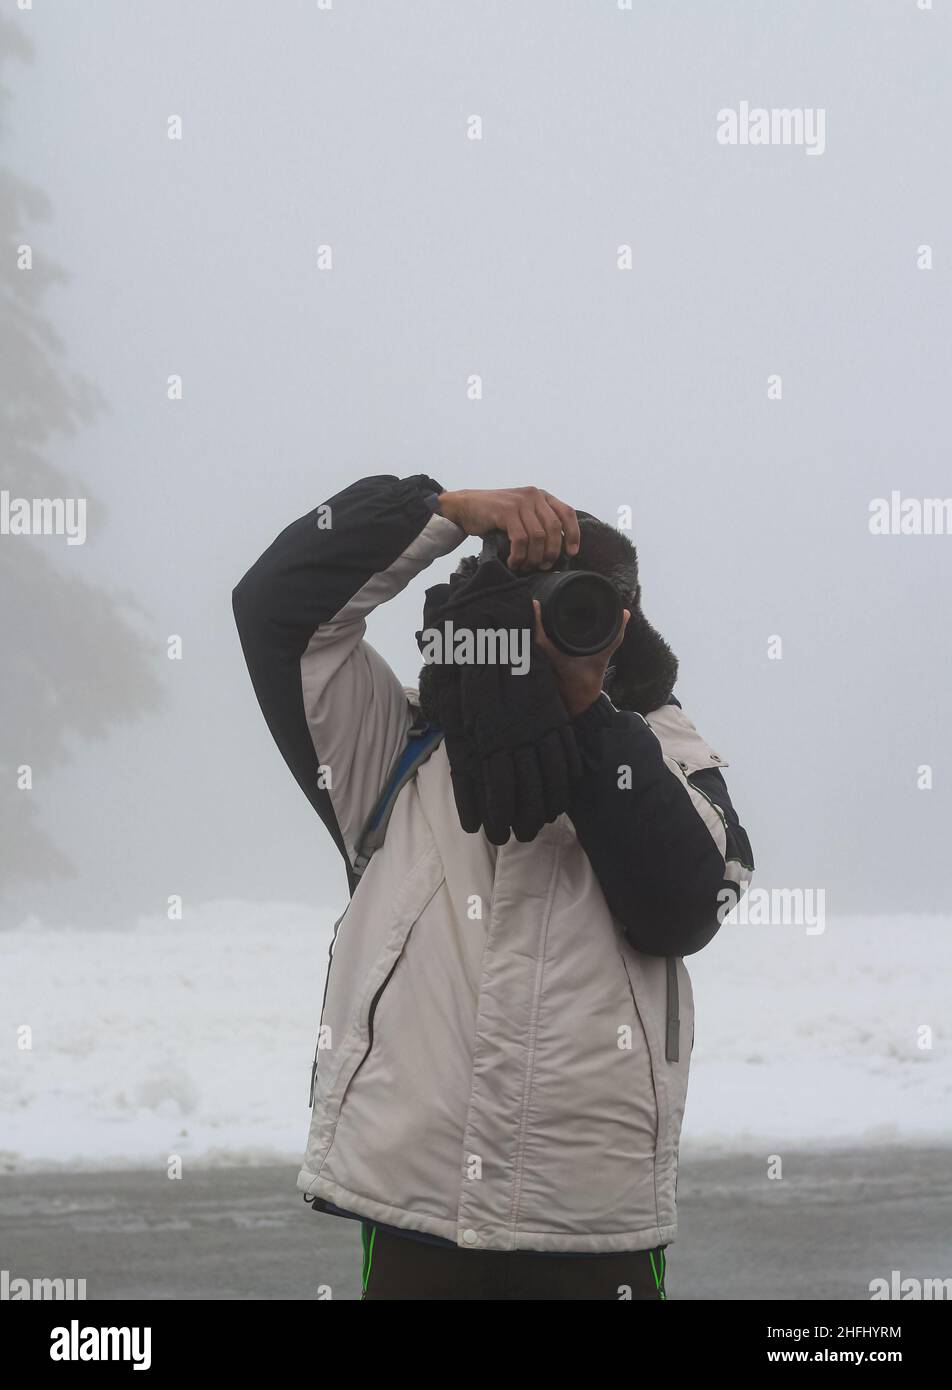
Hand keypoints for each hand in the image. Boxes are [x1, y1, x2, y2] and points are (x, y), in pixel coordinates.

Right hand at [437, 487, 579, 572]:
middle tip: (543, 566)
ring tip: (526, 566)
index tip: (572, 553)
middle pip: (554, 528)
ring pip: (538, 536)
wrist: (465, 506)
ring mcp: (520, 502)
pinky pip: (521, 539)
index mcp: (541, 495)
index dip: (573, 534)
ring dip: (534, 557)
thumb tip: (556, 550)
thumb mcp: (521, 513)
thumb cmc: (494, 515)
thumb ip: (538, 522)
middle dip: (551, 552)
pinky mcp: (506, 511)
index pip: (567, 513)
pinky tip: (514, 562)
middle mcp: (533, 495)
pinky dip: (519, 555)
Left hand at [532, 600, 630, 717]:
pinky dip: (539, 633)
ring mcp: (544, 660)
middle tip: (535, 599)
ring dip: (534, 626)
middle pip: (532, 635)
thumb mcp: (602, 659)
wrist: (581, 701)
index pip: (540, 636)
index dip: (536, 620)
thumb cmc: (589, 682)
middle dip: (532, 618)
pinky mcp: (545, 662)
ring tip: (537, 607)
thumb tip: (625, 614)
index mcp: (555, 656)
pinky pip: (539, 645)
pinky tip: (541, 623)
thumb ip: (614, 638)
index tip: (535, 603)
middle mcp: (546, 657)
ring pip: (534, 640)